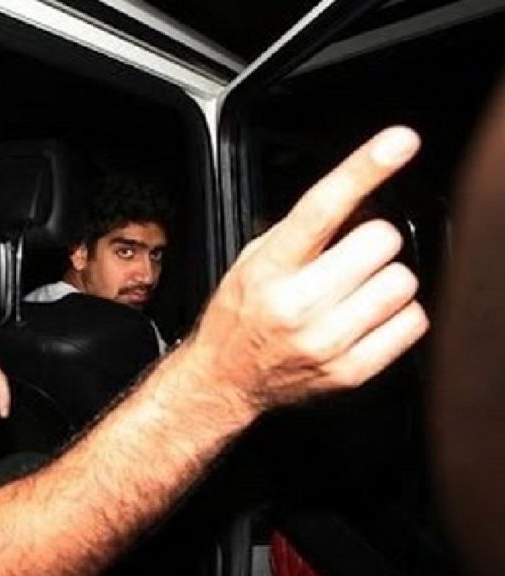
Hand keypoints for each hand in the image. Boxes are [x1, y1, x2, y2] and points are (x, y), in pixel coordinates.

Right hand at [184, 126, 429, 412]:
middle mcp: (297, 304)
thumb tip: (361, 198)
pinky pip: (412, 322)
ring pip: (402, 282)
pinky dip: (397, 315)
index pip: (324, 206)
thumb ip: (302, 230)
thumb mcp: (254, 259)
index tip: (398, 142)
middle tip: (350, 260)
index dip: (365, 168)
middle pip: (381, 241)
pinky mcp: (352, 369)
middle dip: (371, 243)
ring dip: (386, 280)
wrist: (226, 379)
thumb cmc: (240, 314)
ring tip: (356, 292)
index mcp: (269, 268)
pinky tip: (367, 318)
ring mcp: (327, 340)